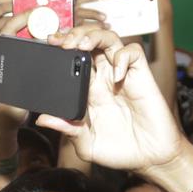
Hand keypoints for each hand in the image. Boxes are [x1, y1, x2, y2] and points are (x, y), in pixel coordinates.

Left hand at [38, 25, 186, 174]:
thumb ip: (67, 130)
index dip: (61, 47)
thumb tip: (42, 119)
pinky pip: (133, 52)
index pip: (72, 58)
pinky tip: (115, 75)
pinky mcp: (141, 76)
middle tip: (61, 42)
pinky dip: (122, 57)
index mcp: (88, 90)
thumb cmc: (120, 151)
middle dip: (73, 34)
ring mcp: (122, 74)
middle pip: (88, 40)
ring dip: (93, 35)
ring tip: (81, 46)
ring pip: (108, 38)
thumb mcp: (86, 144)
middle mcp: (103, 78)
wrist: (150, 158)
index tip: (49, 45)